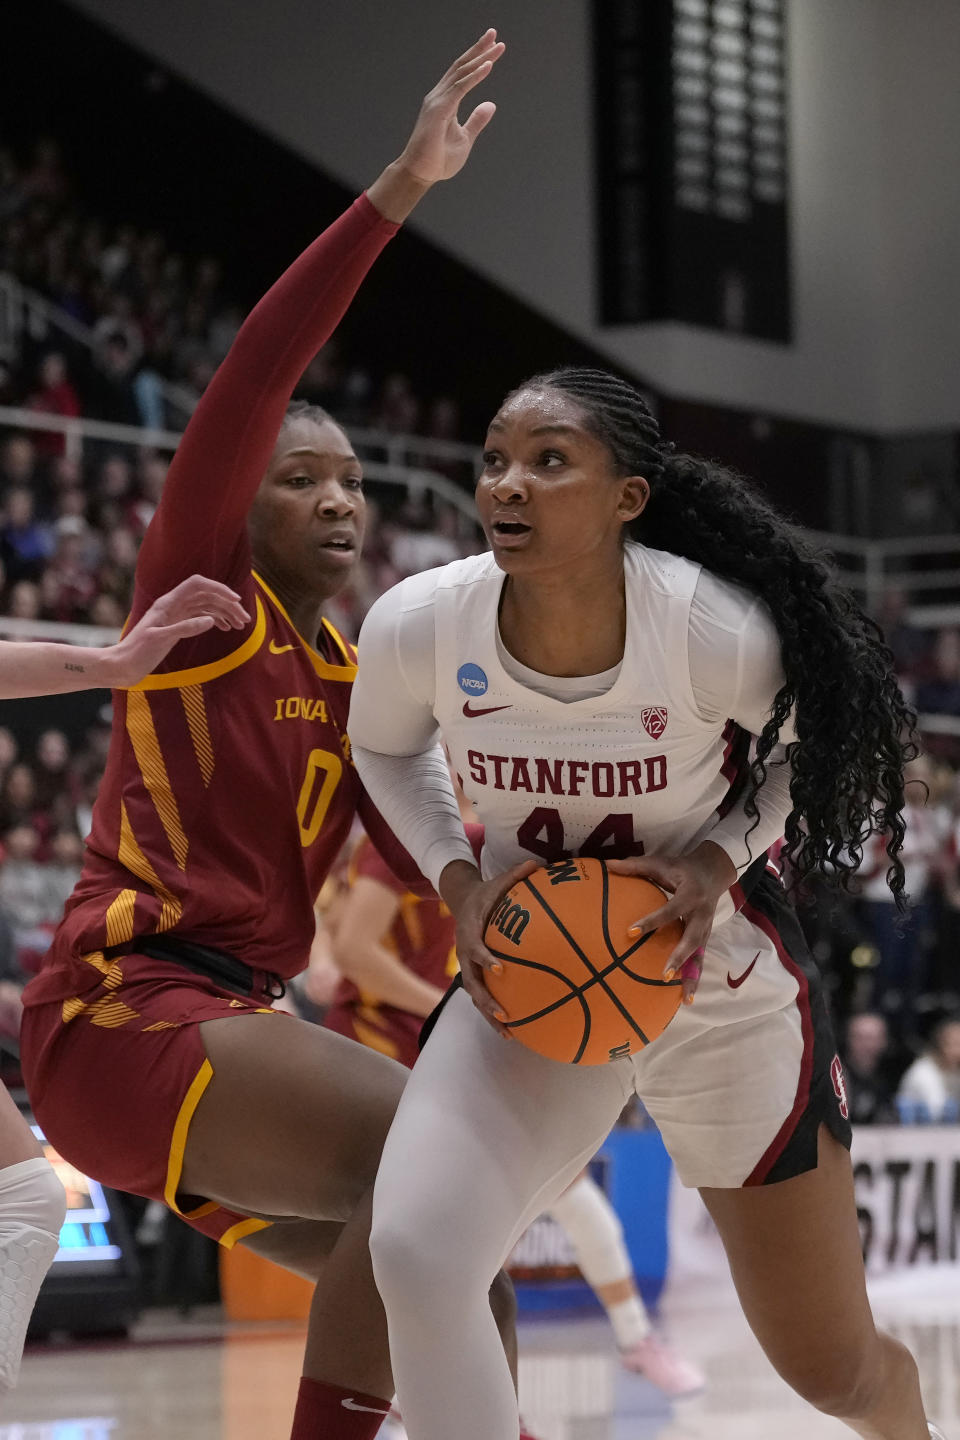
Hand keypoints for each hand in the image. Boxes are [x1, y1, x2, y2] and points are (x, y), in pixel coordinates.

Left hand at [110, 575, 248, 685]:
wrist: (121, 666)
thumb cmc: (136, 653)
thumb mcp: (160, 640)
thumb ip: (185, 628)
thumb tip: (212, 620)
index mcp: (168, 603)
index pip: (198, 584)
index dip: (218, 588)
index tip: (236, 600)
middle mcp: (173, 605)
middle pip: (206, 595)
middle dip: (227, 604)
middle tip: (244, 620)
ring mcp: (175, 616)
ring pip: (206, 607)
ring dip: (224, 613)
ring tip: (240, 626)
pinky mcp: (176, 627)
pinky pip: (200, 617)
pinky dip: (215, 620)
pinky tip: (225, 628)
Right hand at [439, 856, 536, 1035]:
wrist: (462, 901)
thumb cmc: (486, 893)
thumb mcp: (497, 882)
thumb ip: (516, 875)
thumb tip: (536, 864)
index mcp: (470, 932)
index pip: (474, 948)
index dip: (484, 958)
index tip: (499, 968)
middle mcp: (465, 954)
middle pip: (472, 982)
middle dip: (486, 1000)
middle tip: (504, 1013)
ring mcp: (468, 967)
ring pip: (475, 996)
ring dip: (489, 1015)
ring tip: (508, 1034)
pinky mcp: (475, 975)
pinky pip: (483, 996)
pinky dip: (494, 1013)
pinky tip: (515, 1030)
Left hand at [607, 841, 736, 1004]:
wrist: (714, 871)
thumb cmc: (682, 867)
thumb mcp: (661, 862)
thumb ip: (634, 865)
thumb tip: (606, 865)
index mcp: (690, 894)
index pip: (669, 910)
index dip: (650, 921)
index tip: (630, 932)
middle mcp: (701, 913)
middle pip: (691, 939)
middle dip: (679, 958)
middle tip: (663, 975)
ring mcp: (705, 928)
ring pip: (700, 955)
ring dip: (692, 976)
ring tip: (684, 999)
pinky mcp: (705, 937)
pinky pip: (700, 958)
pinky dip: (694, 977)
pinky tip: (686, 996)